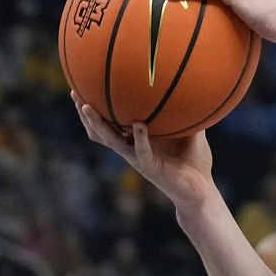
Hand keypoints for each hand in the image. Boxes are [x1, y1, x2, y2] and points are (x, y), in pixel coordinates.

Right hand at [71, 91, 214, 208]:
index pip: (111, 122)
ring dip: (98, 124)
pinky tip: (138, 124)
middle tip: (75, 94)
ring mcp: (137, 158)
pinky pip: (141, 151)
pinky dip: (139, 138)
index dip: (97, 108)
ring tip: (87, 107)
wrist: (200, 189)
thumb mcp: (192, 132)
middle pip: (100, 130)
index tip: (85, 87)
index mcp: (137, 139)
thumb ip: (188, 113)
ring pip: (110, 140)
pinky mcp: (149, 167)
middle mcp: (131, 148)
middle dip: (86, 114)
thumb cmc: (194, 161)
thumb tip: (195, 87)